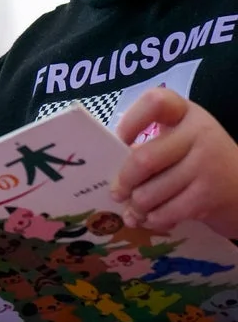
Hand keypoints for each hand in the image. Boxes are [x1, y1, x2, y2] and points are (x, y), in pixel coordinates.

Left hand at [111, 87, 237, 236]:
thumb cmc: (199, 161)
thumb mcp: (180, 142)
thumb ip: (151, 147)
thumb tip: (111, 171)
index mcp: (186, 113)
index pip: (156, 102)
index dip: (131, 121)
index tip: (120, 140)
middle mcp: (199, 133)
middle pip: (143, 160)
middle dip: (123, 182)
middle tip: (117, 193)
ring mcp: (207, 164)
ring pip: (150, 192)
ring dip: (137, 207)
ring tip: (135, 210)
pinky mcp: (209, 195)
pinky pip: (166, 212)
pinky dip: (153, 220)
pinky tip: (152, 219)